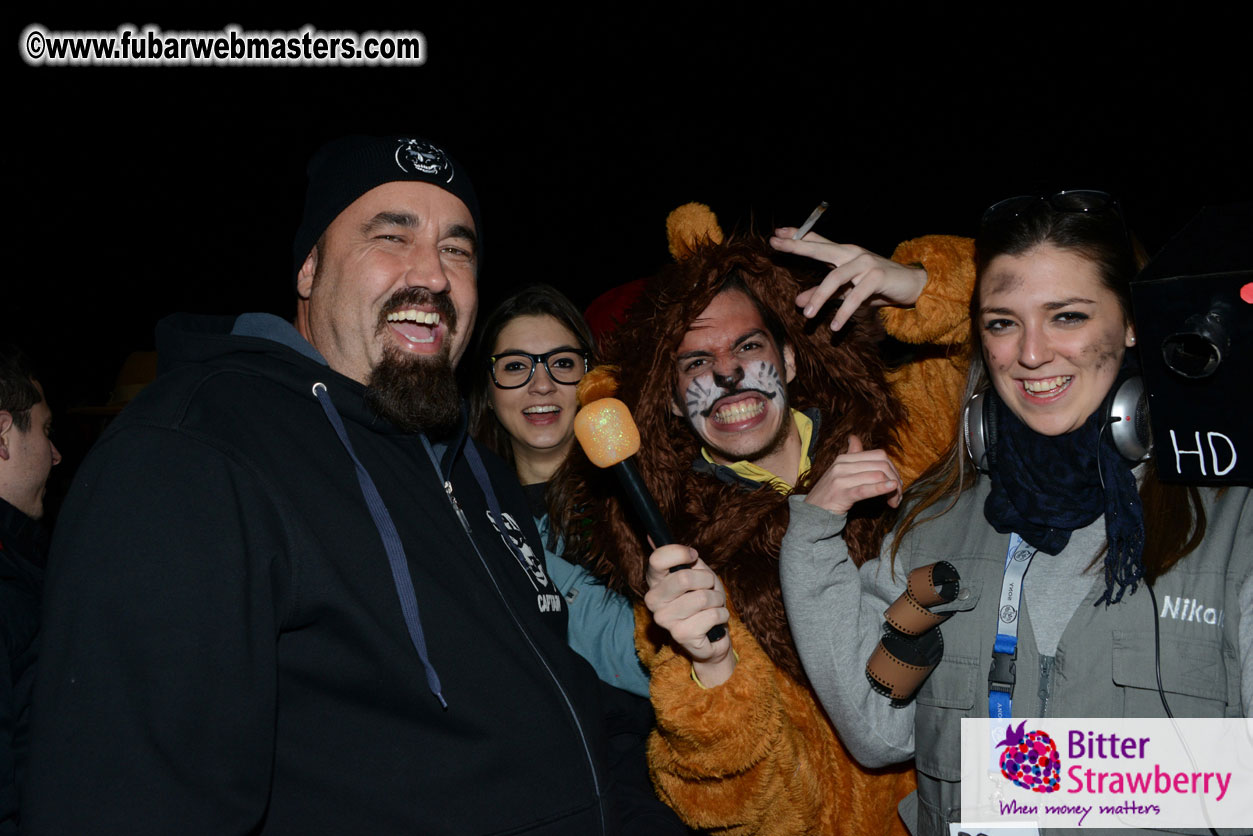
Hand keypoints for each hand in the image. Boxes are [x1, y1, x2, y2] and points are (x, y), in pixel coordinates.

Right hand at [644, 545, 733, 680]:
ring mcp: (664, 619)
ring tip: (712, 606)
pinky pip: (712, 615)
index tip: (693, 556)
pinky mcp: (680, 635)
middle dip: (707, 581)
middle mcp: (653, 600)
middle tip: (708, 588)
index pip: (657, 559)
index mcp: (654, 581)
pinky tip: (715, 621)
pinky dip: (721, 615)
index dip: (680, 553)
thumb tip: (653, 535)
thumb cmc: (703, 599)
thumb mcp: (695, 572)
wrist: (712, 633)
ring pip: (702, 598)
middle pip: (684, 578)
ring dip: (717, 600)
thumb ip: (680, 556)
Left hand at [769, 229, 926, 330]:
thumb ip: (822, 293)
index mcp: (844, 253)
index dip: (797, 235)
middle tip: (776, 244)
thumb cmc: (877, 285)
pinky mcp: (877, 277)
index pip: (817, 241)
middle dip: (797, 245)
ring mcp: (865, 263)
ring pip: (835, 277)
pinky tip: (835, 325)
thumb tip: (797, 302)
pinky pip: (856, 295)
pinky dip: (844, 311)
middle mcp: (852, 253)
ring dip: (820, 297)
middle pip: (820, 248)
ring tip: (808, 316)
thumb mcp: (846, 290)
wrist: (913, 285)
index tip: (776, 232)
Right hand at [803, 434, 902, 514]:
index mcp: (844, 458)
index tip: (896, 484)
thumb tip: (854, 437)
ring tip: (894, 502)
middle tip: (898, 496)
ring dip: (892, 490)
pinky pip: (865, 488)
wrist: (812, 513)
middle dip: (896, 480)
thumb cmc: (829, 494)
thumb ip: (851, 455)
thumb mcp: (839, 471)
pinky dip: (881, 488)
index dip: (893, 468)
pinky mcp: (841, 494)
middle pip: (881, 464)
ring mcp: (840, 478)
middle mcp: (842, 465)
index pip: (879, 455)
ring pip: (877, 475)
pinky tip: (891, 489)